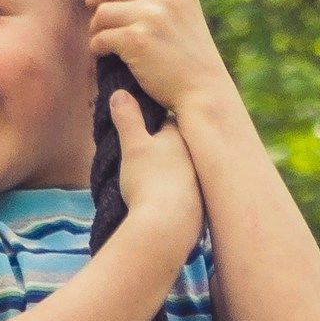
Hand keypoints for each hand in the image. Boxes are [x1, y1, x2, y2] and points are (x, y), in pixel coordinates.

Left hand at [86, 0, 232, 116]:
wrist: (202, 91)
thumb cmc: (190, 58)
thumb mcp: (186, 15)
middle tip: (96, 15)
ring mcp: (151, 17)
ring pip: (102, 12)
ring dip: (96, 27)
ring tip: (101, 38)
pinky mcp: (136, 40)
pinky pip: (100, 37)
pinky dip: (96, 46)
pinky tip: (103, 54)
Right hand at [105, 88, 202, 254]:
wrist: (167, 227)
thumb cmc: (149, 180)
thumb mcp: (133, 145)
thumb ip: (127, 118)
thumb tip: (119, 93)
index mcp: (182, 139)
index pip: (168, 123)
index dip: (153, 126)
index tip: (140, 131)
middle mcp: (196, 159)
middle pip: (177, 150)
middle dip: (162, 153)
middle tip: (142, 162)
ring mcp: (200, 185)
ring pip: (182, 175)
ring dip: (170, 178)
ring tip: (149, 186)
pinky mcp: (200, 210)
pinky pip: (185, 200)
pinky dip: (174, 201)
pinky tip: (161, 208)